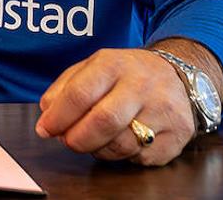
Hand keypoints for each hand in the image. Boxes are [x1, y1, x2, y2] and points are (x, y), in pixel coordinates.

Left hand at [36, 48, 194, 165]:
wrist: (177, 75)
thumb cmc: (126, 74)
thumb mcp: (93, 67)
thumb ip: (65, 88)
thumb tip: (46, 115)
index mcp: (113, 65)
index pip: (79, 94)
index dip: (58, 117)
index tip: (45, 129)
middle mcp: (141, 86)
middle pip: (103, 122)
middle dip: (77, 139)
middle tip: (67, 141)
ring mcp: (163, 111)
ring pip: (121, 145)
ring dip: (98, 150)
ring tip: (93, 140)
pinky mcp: (177, 135)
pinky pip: (141, 157)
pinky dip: (123, 156)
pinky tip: (119, 142)